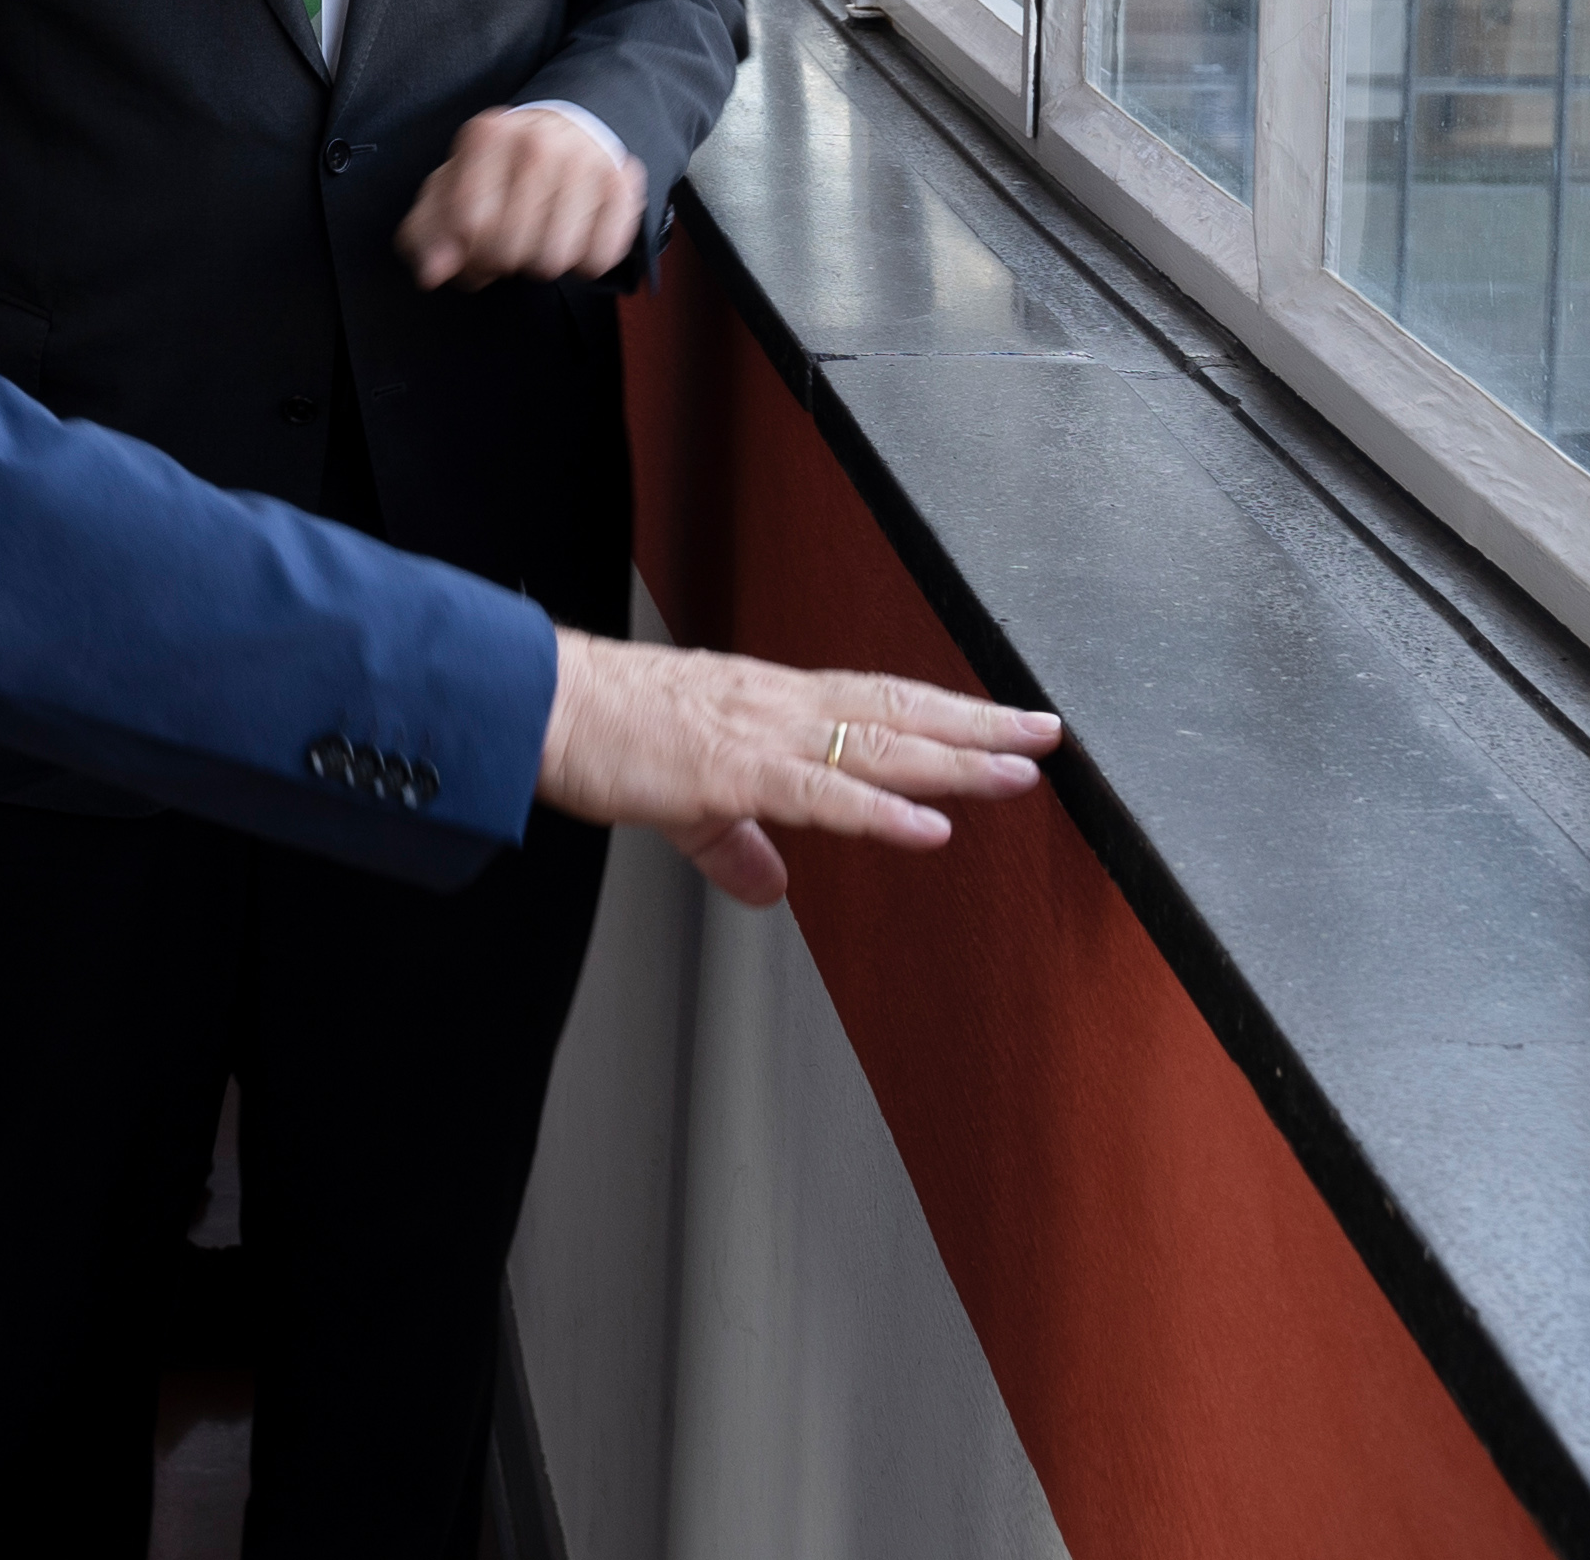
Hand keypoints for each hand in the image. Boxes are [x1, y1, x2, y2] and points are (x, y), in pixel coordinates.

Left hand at [395, 106, 648, 288]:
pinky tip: (572, 236)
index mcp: (487, 134)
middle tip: (505, 244)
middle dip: (500, 262)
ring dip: (539, 264)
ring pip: (553, 261)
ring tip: (537, 236)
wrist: (564, 133)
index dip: (464, 253)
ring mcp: (587, 160)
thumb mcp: (447, 192)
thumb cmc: (496, 173)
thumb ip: (426, 235)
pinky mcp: (624, 184)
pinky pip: (598, 259)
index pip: (467, 225)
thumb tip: (432, 273)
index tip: (469, 245)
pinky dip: (582, 263)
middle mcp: (539, 141)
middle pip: (508, 250)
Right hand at [533, 629, 1062, 905]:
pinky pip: (821, 795)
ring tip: (1019, 771)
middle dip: (978, 726)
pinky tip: (931, 827)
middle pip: (899, 712)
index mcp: (771, 704)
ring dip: (956, 759)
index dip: (944, 713)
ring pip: (878, 745)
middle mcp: (780, 707)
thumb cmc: (603, 731)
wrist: (541, 705)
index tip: (1001, 722)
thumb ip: (736, 845)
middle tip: (1047, 733)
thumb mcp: (684, 797)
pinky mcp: (732, 771)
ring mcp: (761, 734)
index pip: (878, 702)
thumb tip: (770, 886)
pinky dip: (881, 812)